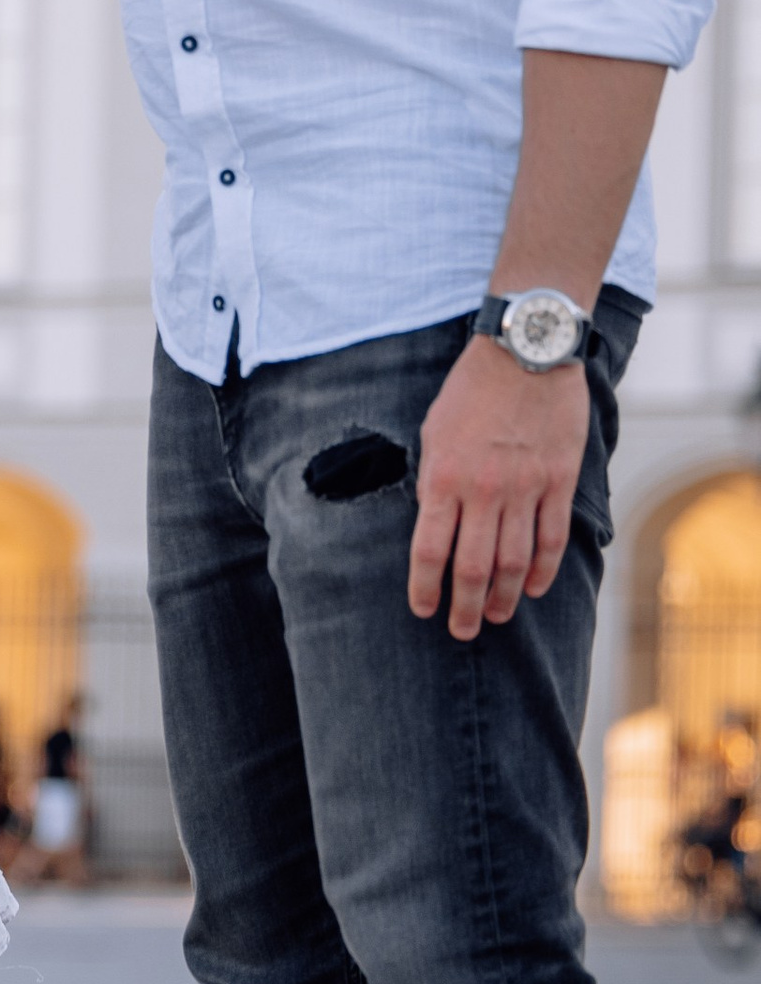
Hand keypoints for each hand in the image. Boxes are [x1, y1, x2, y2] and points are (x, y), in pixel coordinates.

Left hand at [409, 338, 588, 642]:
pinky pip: (551, 537)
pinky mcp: (559, 480)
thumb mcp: (432, 432)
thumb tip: (431, 523)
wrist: (524, 353)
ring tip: (495, 616)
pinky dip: (542, 570)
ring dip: (503, 596)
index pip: (428, 551)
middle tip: (463, 630)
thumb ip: (432, 480)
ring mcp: (525, 488)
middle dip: (466, 607)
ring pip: (514, 561)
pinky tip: (532, 588)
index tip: (423, 609)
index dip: (424, 588)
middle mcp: (483, 490)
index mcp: (443, 478)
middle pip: (472, 568)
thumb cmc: (469, 391)